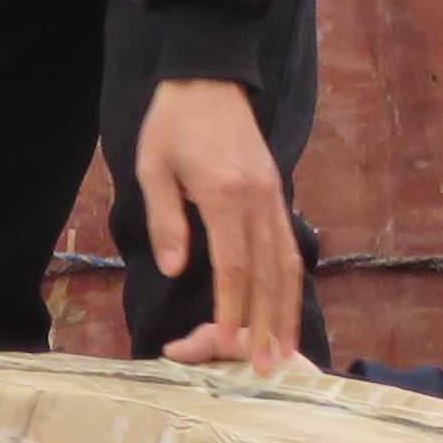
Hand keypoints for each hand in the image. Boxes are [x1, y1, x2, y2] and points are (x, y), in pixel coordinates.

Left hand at [138, 76, 305, 368]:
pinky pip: (287, 243)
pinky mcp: (276, 191)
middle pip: (270, 271)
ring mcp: (272, 195)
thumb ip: (166, 220)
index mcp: (224, 194)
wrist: (209, 77)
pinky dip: (290, 278)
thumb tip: (173, 269)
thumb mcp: (153, 168)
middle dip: (270, 321)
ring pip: (287, 260)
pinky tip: (287, 304)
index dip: (234, 305)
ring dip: (288, 307)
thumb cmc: (173, 123)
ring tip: (286, 347)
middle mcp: (257, 199)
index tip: (231, 341)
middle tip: (268, 364)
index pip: (234, 264)